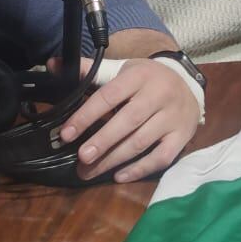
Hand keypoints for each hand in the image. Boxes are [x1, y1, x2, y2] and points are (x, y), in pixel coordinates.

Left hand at [57, 59, 201, 182]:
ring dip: (114, 159)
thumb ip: (90, 70)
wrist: (188, 84)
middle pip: (128, 121)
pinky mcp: (182, 136)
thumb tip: (52, 65)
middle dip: (102, 141)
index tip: (67, 134)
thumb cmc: (147, 79)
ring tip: (90, 171)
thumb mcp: (121, 69)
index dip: (86, 115)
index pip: (109, 96)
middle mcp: (159, 94)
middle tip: (81, 158)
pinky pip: (161, 157)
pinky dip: (139, 169)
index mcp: (139, 75)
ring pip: (142, 141)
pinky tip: (118, 176)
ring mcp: (173, 117)